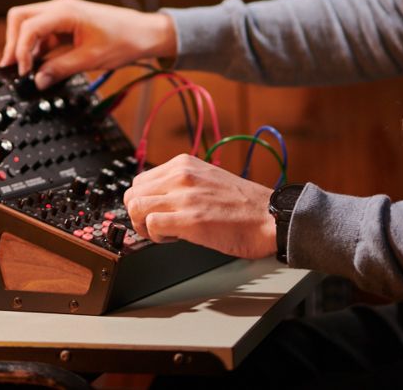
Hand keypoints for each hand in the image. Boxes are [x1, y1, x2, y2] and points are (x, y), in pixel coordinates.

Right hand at [0, 0, 175, 89]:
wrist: (146, 33)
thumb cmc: (124, 39)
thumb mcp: (91, 59)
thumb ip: (61, 69)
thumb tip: (38, 81)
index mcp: (65, 11)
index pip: (28, 26)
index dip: (20, 50)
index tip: (23, 72)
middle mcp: (59, 8)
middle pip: (20, 18)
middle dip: (14, 43)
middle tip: (13, 68)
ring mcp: (62, 16)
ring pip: (29, 26)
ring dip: (24, 47)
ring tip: (26, 71)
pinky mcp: (66, 25)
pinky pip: (43, 35)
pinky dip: (37, 49)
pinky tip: (39, 66)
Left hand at [121, 154, 276, 259]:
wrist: (270, 216)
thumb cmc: (244, 204)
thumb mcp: (207, 179)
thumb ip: (182, 184)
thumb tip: (158, 199)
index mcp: (184, 164)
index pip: (140, 180)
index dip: (143, 201)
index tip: (154, 213)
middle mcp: (181, 175)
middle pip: (132, 194)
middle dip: (138, 214)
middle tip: (154, 227)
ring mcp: (185, 196)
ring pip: (136, 208)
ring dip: (144, 226)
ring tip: (164, 233)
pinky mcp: (190, 219)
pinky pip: (151, 225)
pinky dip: (155, 236)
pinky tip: (174, 238)